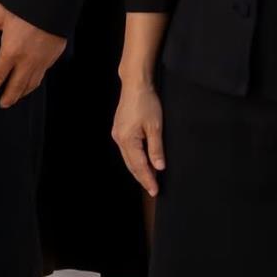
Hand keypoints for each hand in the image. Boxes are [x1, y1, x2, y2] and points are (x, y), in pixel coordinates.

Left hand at [0, 1, 66, 106]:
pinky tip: (33, 81)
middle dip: (9, 97)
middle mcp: (28, 60)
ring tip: (17, 97)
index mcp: (11, 51)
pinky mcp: (54, 55)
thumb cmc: (24, 4)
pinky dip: (35, 81)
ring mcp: (43, 60)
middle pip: (17, 86)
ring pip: (32, 83)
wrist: (53, 0)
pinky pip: (43, 74)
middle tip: (2, 104)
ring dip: (23, 92)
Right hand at [111, 82, 165, 196]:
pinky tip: (142, 161)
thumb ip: (156, 149)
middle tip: (152, 190)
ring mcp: (117, 134)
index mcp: (127, 140)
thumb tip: (159, 167)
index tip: (155, 191)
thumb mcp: (155, 127)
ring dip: (138, 169)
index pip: (139, 166)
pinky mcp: (119, 129)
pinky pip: (127, 150)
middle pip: (131, 164)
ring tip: (149, 179)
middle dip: (142, 177)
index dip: (148, 179)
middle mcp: (119, 139)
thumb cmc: (146, 103)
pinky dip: (135, 159)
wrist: (135, 85)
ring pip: (128, 158)